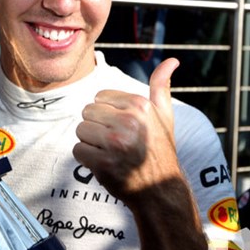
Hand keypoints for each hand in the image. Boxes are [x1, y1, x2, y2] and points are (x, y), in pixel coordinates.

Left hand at [73, 58, 180, 204]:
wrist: (161, 190)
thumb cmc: (160, 149)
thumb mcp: (164, 115)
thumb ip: (161, 86)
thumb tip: (172, 60)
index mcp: (140, 105)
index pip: (99, 97)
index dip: (107, 114)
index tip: (123, 128)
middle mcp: (129, 121)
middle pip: (87, 113)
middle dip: (97, 128)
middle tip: (116, 142)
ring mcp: (115, 143)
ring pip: (80, 130)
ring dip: (91, 143)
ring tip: (110, 152)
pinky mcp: (104, 162)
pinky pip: (78, 150)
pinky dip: (86, 159)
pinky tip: (105, 163)